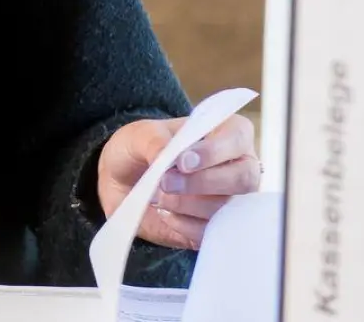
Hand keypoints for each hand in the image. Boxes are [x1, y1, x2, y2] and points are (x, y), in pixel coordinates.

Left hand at [96, 113, 260, 249]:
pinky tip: (164, 213)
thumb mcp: (138, 135)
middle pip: (243, 178)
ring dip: (187, 204)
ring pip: (227, 207)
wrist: (120, 184)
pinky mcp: (215, 227)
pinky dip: (184, 224)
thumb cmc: (138, 150)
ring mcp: (230, 199)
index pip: (238, 137)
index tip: (183, 162)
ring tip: (158, 197)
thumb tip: (170, 158)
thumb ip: (154, 141)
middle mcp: (236, 166)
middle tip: (166, 182)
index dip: (215, 151)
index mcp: (223, 133)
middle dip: (202, 182)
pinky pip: (211, 231)